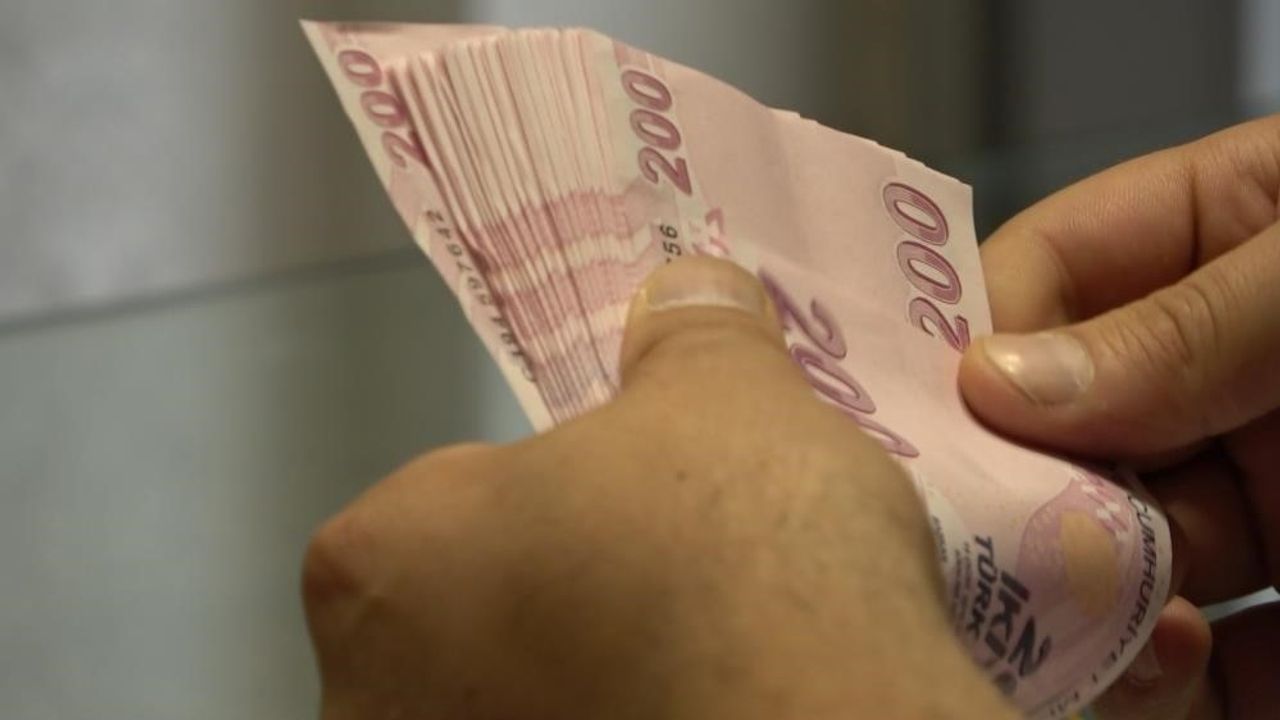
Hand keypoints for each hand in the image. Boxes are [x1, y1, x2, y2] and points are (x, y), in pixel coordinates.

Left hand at [303, 258, 1017, 719]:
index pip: (433, 513)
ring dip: (579, 677)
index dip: (535, 499)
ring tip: (698, 656)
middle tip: (658, 588)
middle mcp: (369, 701)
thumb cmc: (731, 545)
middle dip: (549, 598)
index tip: (617, 508)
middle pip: (460, 624)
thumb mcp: (725, 393)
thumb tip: (691, 286)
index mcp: (378, 564)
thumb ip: (688, 332)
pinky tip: (706, 707)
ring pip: (511, 702)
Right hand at [959, 115, 1279, 719]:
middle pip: (1067, 437)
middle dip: (1026, 493)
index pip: (1049, 280)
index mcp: (1231, 244)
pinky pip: (1203, 666)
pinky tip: (1168, 670)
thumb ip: (1192, 322)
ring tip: (1096, 622)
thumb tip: (1003, 382)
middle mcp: (1225, 375)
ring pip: (1118, 556)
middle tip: (994, 542)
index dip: (979, 344)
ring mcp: (1262, 494)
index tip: (933, 414)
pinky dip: (1164, 684)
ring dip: (1086, 598)